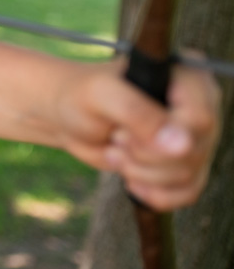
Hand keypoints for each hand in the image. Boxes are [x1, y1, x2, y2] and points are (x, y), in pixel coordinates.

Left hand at [56, 57, 220, 210]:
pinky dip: (154, 192)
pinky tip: (130, 178)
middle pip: (194, 152)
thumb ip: (137, 112)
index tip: (124, 133)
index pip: (200, 120)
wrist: (69, 116)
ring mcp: (195, 137)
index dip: (162, 135)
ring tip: (117, 150)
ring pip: (188, 174)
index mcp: (187, 76)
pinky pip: (187, 192)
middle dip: (144, 155)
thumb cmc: (82, 96)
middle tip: (116, 137)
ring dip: (143, 172)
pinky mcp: (185, 163)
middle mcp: (200, 106)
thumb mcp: (101, 95)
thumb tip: (183, 145)